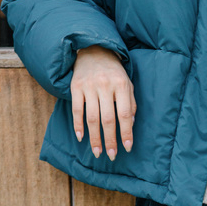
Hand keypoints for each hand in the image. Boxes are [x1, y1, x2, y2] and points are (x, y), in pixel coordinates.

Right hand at [71, 45, 135, 159]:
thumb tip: (131, 126)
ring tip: (97, 152)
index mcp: (121, 85)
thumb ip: (131, 104)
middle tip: (111, 155)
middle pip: (108, 119)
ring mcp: (89, 86)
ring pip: (92, 117)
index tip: (127, 147)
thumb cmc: (114, 73)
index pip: (125, 114)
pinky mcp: (75, 87)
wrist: (94, 50)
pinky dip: (78, 125)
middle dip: (110, 139)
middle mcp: (105, 85)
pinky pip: (76, 110)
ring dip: (94, 137)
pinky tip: (81, 138)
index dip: (126, 132)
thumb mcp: (127, 84)